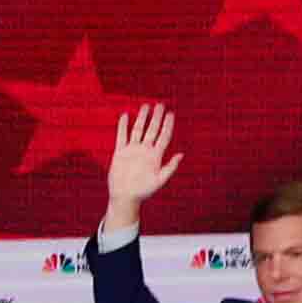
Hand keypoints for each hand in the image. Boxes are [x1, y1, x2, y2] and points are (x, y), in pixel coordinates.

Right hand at [103, 101, 182, 226]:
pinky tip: (125, 116)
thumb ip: (170, 167)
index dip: (167, 125)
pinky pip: (121, 137)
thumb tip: (181, 154)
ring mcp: (132, 151)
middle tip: (160, 105)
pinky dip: (123, 127)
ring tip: (145, 106)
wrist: (125, 197)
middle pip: (152, 130)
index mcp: (156, 156)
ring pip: (138, 130)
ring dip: (142, 118)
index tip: (171, 114)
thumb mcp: (160, 180)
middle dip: (156, 118)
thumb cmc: (144, 191)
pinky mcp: (120, 153)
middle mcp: (145, 150)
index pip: (163, 136)